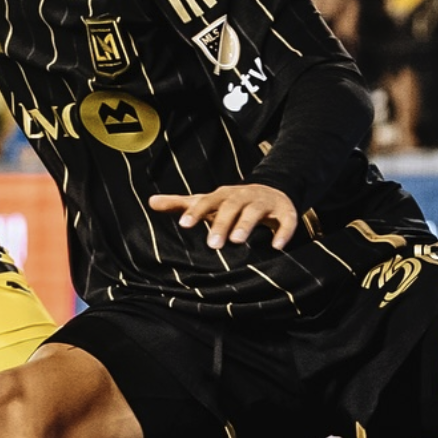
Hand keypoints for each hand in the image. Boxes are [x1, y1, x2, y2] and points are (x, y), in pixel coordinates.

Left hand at [149, 183, 298, 249]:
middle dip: (222, 224)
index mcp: (223, 195)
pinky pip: (286, 221)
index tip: (185, 225)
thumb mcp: (206, 201)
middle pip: (231, 207)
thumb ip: (180, 204)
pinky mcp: (285, 211)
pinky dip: (283, 232)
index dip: (196, 212)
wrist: (270, 191)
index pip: (206, 202)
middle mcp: (243, 196)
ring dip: (246, 225)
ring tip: (237, 240)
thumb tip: (150, 202)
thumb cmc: (230, 203)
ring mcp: (264, 203)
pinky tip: (276, 246)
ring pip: (255, 212)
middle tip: (213, 244)